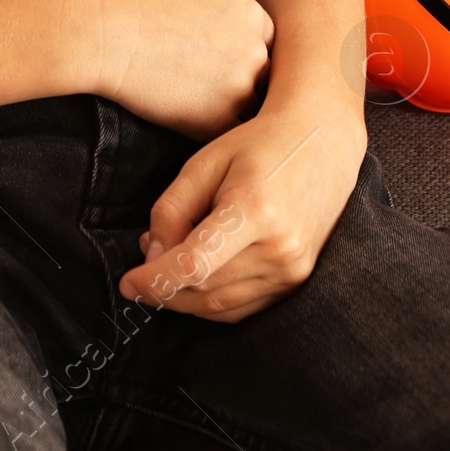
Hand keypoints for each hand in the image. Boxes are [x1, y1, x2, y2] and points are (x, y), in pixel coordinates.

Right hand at [91, 0, 272, 137]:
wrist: (109, 35)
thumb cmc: (141, 1)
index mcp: (251, 13)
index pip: (267, 42)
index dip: (245, 52)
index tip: (222, 58)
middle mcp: (255, 48)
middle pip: (265, 75)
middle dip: (244, 80)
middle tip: (209, 82)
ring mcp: (241, 86)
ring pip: (252, 106)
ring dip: (233, 107)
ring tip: (201, 102)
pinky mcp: (220, 119)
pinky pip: (233, 132)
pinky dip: (217, 129)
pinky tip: (193, 118)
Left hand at [117, 93, 366, 322]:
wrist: (322, 143)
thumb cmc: (258, 144)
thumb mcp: (206, 161)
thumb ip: (173, 208)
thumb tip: (152, 256)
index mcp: (255, 210)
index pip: (195, 264)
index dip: (156, 280)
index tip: (127, 283)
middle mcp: (279, 248)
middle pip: (204, 289)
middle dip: (164, 285)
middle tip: (144, 262)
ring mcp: (292, 269)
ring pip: (220, 305)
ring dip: (184, 296)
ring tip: (168, 262)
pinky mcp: (296, 280)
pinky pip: (241, 307)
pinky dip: (210, 301)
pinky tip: (196, 276)